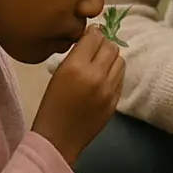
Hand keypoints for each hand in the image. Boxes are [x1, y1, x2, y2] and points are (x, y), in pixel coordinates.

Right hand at [33, 27, 123, 164]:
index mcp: (76, 67)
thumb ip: (76, 56)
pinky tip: (104, 78)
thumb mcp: (58, 75)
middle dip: (103, 44)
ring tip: (100, 64)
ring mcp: (109, 89)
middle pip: (111, 46)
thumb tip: (92, 38)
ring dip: (111, 58)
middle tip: (95, 49)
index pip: (94, 37)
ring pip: (120, 60)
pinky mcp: (116, 100)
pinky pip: (121, 77)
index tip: (90, 35)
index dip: (93, 34)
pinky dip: (114, 73)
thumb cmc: (51, 105)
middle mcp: (96, 75)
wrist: (58, 138)